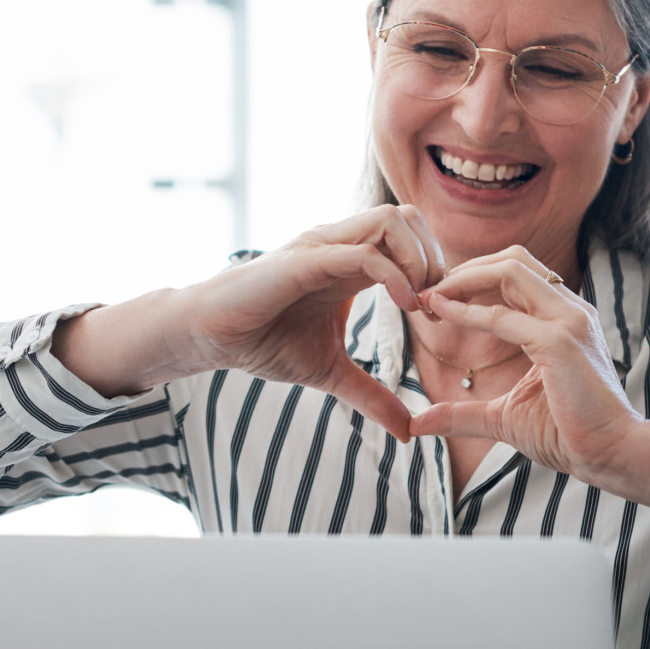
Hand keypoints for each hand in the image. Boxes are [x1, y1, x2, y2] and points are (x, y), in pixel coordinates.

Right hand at [59, 205, 442, 436]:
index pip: (412, 238)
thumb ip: (371, 396)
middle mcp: (341, 245)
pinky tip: (405, 305)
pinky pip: (364, 252)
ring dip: (420, 259)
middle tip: (433, 305)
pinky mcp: (307, 260)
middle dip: (435, 257)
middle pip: (409, 217)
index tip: (436, 316)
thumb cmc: (264, 343)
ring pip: (392, 220)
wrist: (213, 338)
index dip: (436, 270)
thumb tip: (407, 432)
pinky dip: (395, 274)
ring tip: (419, 304)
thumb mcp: (331, 373)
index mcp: (351, 262)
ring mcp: (324, 247)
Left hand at [407, 248, 643, 482]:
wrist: (612, 453)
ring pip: (510, 269)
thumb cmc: (568, 434)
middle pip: (512, 260)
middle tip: (427, 292)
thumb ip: (462, 414)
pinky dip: (466, 311)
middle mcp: (569, 310)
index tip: (436, 300)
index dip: (473, 280)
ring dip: (463, 279)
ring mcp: (568, 320)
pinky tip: (440, 312)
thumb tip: (418, 424)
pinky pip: (502, 315)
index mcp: (564, 318)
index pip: (517, 275)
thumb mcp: (504, 417)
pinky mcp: (559, 341)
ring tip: (430, 297)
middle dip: (464, 270)